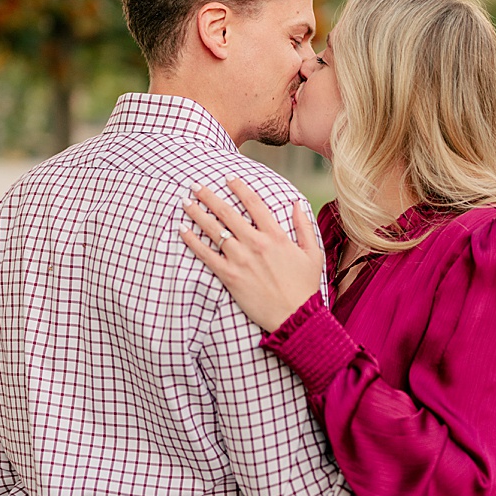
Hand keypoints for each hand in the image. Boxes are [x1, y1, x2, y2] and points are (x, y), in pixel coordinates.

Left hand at [180, 177, 323, 331]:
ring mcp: (241, 259)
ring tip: (186, 203)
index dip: (239, 188)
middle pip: (228, 213)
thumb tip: (296, 203)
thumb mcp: (312, 254)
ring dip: (197, 214)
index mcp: (276, 236)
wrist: (295, 317)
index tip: (228, 178)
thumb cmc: (305, 287)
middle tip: (196, 186)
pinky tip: (182, 231)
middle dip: (210, 196)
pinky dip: (193, 241)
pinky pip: (206, 255)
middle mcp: (256, 244)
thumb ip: (303, 226)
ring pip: (214, 230)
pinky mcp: (230, 276)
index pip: (254, 203)